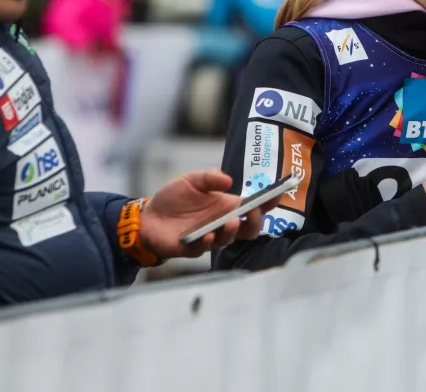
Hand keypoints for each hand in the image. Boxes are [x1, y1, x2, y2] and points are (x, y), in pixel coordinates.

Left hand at [139, 170, 278, 260]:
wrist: (148, 217)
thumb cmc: (173, 199)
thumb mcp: (192, 180)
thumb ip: (209, 177)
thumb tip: (229, 180)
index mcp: (227, 206)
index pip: (254, 206)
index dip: (268, 201)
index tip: (278, 193)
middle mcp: (223, 223)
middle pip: (250, 229)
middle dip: (256, 222)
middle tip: (254, 212)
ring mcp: (210, 237)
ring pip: (230, 240)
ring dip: (233, 232)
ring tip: (231, 222)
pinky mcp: (193, 248)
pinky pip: (205, 249)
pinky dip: (209, 242)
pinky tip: (208, 235)